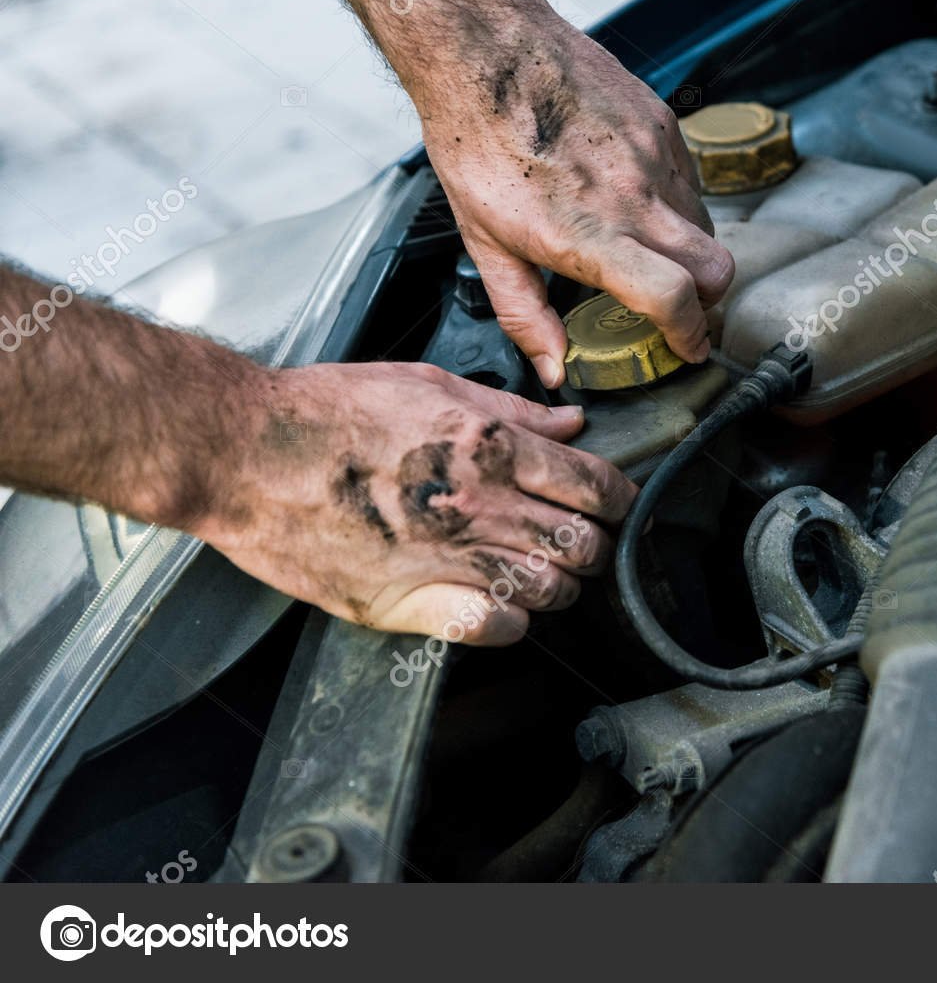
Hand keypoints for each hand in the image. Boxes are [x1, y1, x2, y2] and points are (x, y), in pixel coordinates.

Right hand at [197, 361, 636, 643]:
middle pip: (583, 544)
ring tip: (538, 575)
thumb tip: (570, 422)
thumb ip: (508, 409)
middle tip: (576, 543)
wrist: (243, 452)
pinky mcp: (405, 602)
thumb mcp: (427, 383)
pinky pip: (492, 628)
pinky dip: (509, 623)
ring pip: (549, 591)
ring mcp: (445, 557)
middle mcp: (478, 504)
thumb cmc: (326, 411)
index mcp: (489, 445)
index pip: (594, 485)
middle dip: (592, 547)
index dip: (617, 500)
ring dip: (555, 587)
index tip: (613, 505)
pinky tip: (499, 608)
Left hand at [414, 3, 733, 387]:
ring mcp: (653, 155)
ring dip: (688, 249)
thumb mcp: (484, 242)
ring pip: (705, 224)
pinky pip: (688, 178)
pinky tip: (632, 196)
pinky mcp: (660, 122)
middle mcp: (631, 196)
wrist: (483, 46)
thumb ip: (524, 312)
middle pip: (716, 268)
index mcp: (586, 234)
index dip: (691, 333)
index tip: (688, 347)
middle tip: (682, 308)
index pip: (672, 296)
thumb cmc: (476, 139)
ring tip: (646, 247)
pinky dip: (674, 202)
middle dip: (708, 300)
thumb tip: (554, 366)